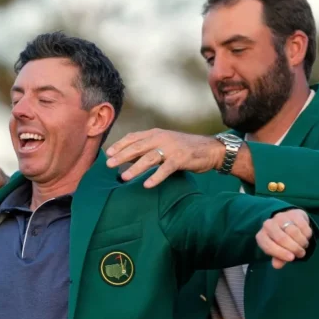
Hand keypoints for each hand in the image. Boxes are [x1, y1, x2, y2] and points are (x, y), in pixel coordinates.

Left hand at [105, 129, 223, 186]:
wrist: (210, 149)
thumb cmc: (184, 148)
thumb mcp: (164, 143)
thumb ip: (147, 148)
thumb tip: (125, 156)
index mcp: (156, 133)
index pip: (134, 137)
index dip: (120, 145)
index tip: (108, 153)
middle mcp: (162, 138)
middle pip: (138, 147)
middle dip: (122, 156)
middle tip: (109, 164)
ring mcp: (172, 148)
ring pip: (149, 158)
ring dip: (135, 168)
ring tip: (123, 177)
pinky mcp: (181, 159)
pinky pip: (165, 169)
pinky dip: (156, 177)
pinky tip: (147, 185)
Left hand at [256, 209, 312, 268]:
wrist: (288, 221)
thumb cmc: (281, 241)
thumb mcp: (278, 250)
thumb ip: (278, 259)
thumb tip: (277, 265)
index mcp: (262, 236)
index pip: (268, 246)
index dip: (280, 253)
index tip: (291, 258)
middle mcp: (268, 225)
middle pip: (282, 239)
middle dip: (294, 249)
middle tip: (301, 254)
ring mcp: (281, 217)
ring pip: (294, 232)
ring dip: (302, 242)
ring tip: (303, 246)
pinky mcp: (294, 213)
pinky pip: (303, 226)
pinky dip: (307, 235)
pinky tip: (306, 237)